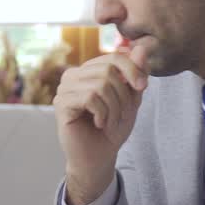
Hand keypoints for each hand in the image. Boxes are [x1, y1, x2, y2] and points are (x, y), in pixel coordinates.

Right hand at [53, 45, 148, 204]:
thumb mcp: (131, 99)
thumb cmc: (113, 128)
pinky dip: (103, 114)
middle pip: (109, 70)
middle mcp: (74, 75)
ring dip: (114, 108)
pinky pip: (90, 98)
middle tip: (123, 114)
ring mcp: (65, 88)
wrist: (99, 157)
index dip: (133, 69)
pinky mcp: (61, 103)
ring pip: (101, 85)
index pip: (114, 56)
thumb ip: (136, 74)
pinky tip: (99, 124)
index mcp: (89, 70)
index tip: (143, 87)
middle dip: (123, 95)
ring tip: (110, 121)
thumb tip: (140, 48)